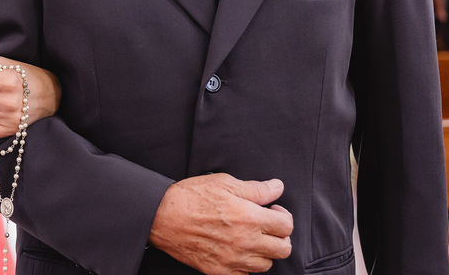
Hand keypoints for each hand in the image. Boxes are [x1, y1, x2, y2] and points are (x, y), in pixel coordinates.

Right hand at [149, 173, 292, 274]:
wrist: (161, 216)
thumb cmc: (190, 196)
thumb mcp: (223, 182)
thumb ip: (255, 188)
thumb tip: (277, 187)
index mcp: (249, 217)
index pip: (287, 225)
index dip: (283, 215)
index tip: (273, 210)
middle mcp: (245, 242)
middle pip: (283, 249)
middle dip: (280, 236)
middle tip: (266, 225)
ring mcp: (233, 260)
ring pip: (267, 265)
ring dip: (264, 251)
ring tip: (250, 238)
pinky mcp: (220, 271)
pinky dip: (246, 265)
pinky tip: (236, 250)